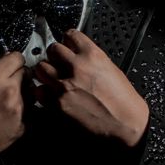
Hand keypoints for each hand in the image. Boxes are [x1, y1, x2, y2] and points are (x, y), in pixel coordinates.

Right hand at [0, 51, 26, 164]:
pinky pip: (29, 110)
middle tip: (8, 85)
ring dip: (22, 94)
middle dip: (19, 77)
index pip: (17, 58)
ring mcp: (18, 109)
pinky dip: (21, 111)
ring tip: (6, 103)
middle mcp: (10, 91)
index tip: (11, 66)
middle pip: (27, 74)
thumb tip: (5, 61)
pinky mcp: (23, 124)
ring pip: (30, 92)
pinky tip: (7, 116)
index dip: (13, 62)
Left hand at [34, 30, 148, 146]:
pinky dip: (42, 92)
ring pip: (41, 68)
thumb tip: (79, 58)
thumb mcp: (112, 71)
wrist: (126, 128)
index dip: (68, 41)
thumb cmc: (125, 104)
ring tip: (52, 78)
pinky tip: (50, 95)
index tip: (67, 45)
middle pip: (53, 50)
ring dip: (46, 72)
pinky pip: (39, 91)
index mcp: (93, 56)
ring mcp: (64, 86)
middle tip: (59, 63)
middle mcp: (76, 68)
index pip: (70, 35)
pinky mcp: (56, 105)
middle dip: (55, 56)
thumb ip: (92, 61)